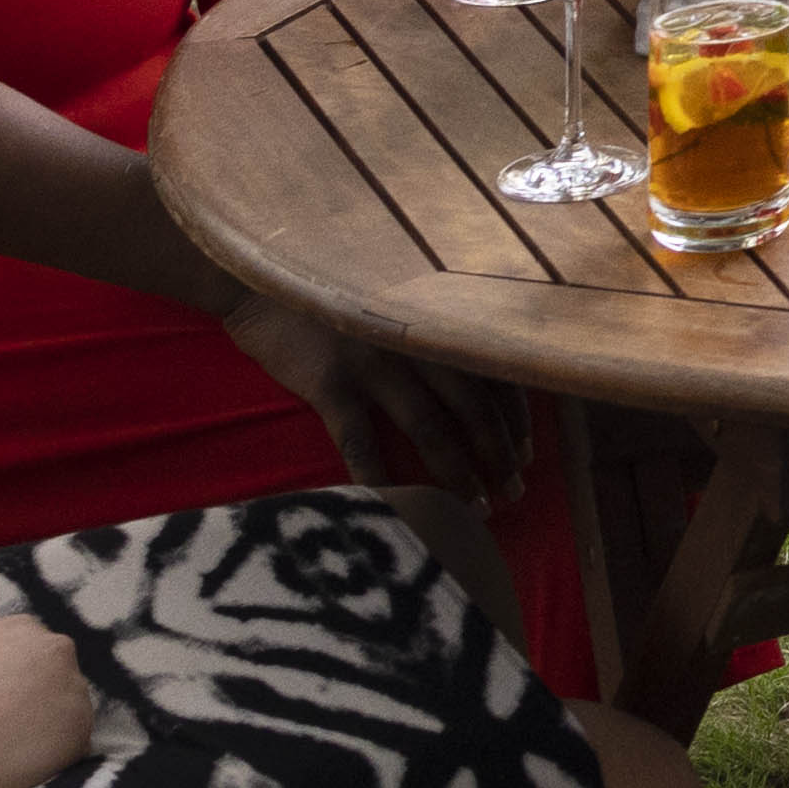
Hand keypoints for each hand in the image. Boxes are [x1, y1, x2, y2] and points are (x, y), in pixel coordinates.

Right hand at [0, 605, 112, 787]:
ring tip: (5, 749)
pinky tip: (18, 767)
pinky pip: (70, 747)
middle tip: (2, 726)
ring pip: (66, 712)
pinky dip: (52, 759)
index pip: (32, 651)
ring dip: (46, 728)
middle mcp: (57, 650)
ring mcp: (75, 691)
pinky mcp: (81, 734)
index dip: (14, 679)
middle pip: (55, 676)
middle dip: (37, 698)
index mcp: (21, 626)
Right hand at [228, 289, 533, 496]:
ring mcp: (377, 361)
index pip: (496, 374)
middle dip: (497, 456)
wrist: (262, 278)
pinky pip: (362, 442)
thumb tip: (478, 386)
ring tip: (477, 509)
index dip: (516, 421)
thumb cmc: (336, 292)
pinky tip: (397, 509)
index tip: (525, 457)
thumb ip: (435, 331)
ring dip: (457, 475)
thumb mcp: (398, 300)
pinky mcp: (332, 382)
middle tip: (513, 495)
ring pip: (431, 428)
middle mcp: (419, 338)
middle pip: (474, 407)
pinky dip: (380, 479)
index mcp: (440, 319)